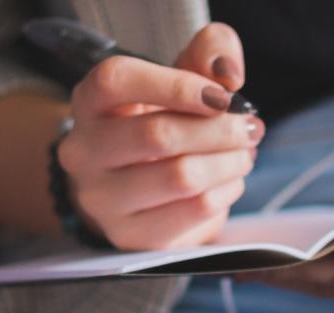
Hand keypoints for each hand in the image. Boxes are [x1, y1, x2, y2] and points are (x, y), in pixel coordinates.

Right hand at [59, 23, 261, 249]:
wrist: (138, 189)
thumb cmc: (161, 123)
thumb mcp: (179, 82)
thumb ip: (206, 56)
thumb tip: (227, 70)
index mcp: (90, 102)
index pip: (117, 80)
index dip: (176, 85)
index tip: (221, 96)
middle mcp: (83, 151)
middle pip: (158, 135)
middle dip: (220, 130)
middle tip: (250, 128)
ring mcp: (102, 199)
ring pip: (182, 177)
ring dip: (230, 163)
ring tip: (244, 154)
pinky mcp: (131, 236)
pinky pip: (195, 211)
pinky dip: (226, 192)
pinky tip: (230, 181)